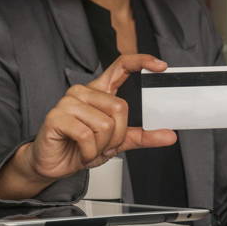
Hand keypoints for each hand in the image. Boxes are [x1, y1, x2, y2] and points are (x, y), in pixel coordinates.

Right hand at [22, 54, 176, 181]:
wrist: (56, 164)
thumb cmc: (82, 147)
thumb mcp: (118, 141)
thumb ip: (143, 136)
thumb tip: (170, 135)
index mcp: (100, 92)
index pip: (121, 66)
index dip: (142, 61)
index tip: (161, 66)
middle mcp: (84, 92)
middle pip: (120, 107)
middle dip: (117, 135)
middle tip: (104, 145)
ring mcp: (69, 102)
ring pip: (106, 123)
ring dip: (103, 146)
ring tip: (90, 148)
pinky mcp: (57, 116)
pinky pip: (87, 135)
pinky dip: (90, 152)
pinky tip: (81, 152)